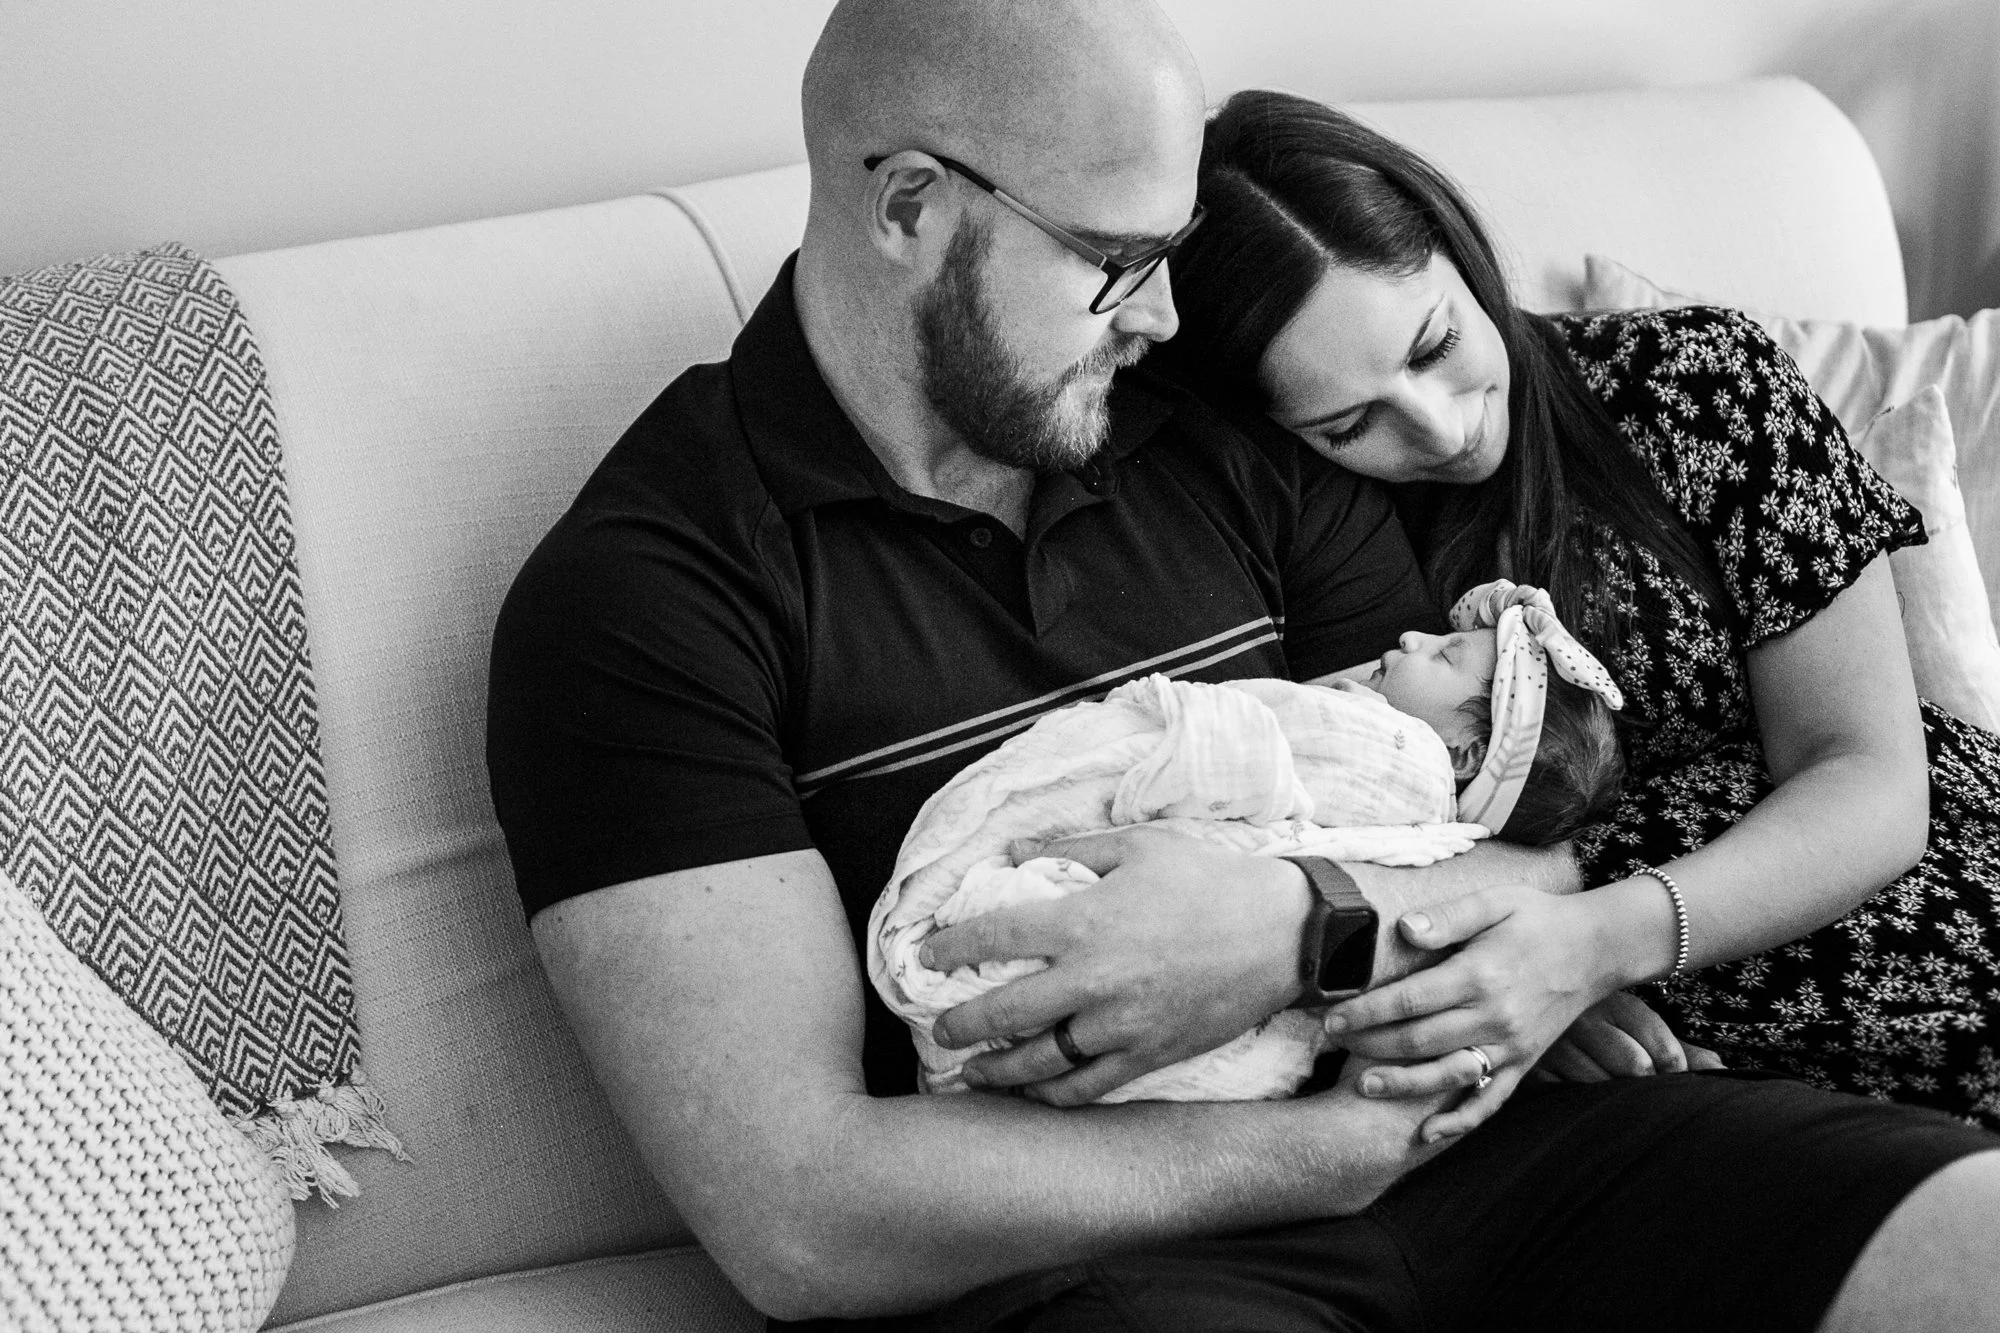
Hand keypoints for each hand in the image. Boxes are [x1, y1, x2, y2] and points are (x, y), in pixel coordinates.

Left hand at [918, 826, 1307, 1105]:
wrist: (1282, 934)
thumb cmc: (1209, 881)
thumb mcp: (1138, 847)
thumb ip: (1069, 849)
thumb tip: (1013, 849)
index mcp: (1085, 922)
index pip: (995, 936)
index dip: (951, 948)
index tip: (927, 954)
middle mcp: (1094, 980)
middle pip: (1003, 1011)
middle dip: (959, 1024)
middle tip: (936, 1029)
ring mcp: (1121, 1025)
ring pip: (1039, 1061)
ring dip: (995, 1070)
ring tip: (969, 1072)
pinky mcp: (1150, 1055)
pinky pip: (1087, 1087)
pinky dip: (1051, 1095)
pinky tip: (1031, 1092)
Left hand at [1322, 884, 1621, 1140]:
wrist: (1597, 948)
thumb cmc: (1538, 918)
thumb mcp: (1495, 901)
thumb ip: (1448, 916)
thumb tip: (1403, 929)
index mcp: (1481, 975)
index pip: (1410, 1000)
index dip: (1367, 1011)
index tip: (1332, 1017)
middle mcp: (1494, 1017)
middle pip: (1420, 1040)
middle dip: (1371, 1045)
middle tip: (1333, 1046)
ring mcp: (1511, 1046)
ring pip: (1448, 1075)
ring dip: (1403, 1085)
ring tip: (1362, 1087)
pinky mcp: (1524, 1063)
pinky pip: (1490, 1100)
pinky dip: (1460, 1121)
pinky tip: (1428, 1133)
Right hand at [1535, 991, 1724, 1082]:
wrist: (1533, 1002)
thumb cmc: (1598, 1026)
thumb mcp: (1637, 1027)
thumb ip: (1679, 1051)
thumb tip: (1721, 1071)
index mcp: (1615, 1003)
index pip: (1662, 1052)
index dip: (1674, 1070)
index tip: (1669, 1073)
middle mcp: (1583, 1020)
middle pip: (1635, 1068)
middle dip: (1643, 1083)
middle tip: (1637, 1083)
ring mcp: (1556, 1045)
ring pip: (1602, 1085)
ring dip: (1611, 1095)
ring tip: (1609, 1088)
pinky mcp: (1534, 1070)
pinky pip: (1569, 1096)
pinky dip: (1580, 1101)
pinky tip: (1583, 1095)